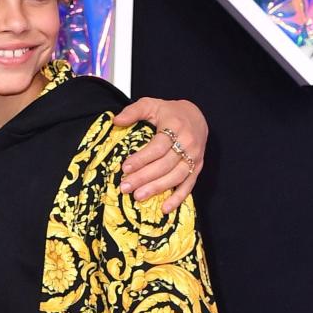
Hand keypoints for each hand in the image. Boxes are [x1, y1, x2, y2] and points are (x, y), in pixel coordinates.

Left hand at [114, 97, 206, 212]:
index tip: (125, 167)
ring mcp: (195, 157)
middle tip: (125, 187)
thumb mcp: (150, 104)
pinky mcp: (197, 167)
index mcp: (175, 127)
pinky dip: (178, 198)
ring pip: (176, 176)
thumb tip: (115, 120)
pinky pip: (189, 185)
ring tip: (138, 197)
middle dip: (144, 177)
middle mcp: (188, 143)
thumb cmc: (169, 111)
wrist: (196, 116)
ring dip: (157, 188)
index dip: (142, 158)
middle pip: (165, 164)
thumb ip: (133, 111)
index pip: (158, 146)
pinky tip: (165, 209)